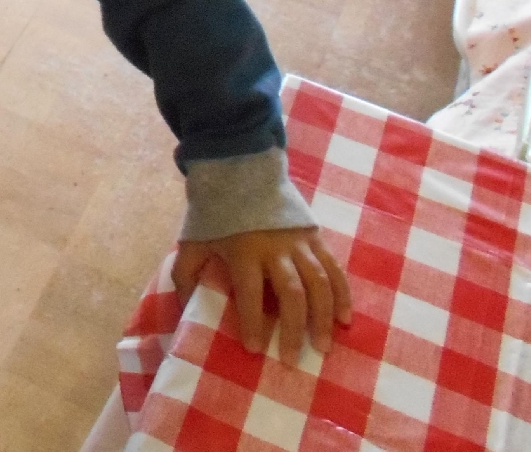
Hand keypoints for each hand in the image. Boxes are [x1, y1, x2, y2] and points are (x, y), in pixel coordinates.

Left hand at [173, 227, 353, 358]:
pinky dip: (342, 295)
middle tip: (291, 359)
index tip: (254, 349)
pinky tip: (345, 319)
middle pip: (291, 293)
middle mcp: (276, 248)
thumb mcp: (192, 240)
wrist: (240, 170)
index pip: (250, 292)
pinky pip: (334, 269)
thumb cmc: (215, 213)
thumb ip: (185, 275)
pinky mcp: (315, 236)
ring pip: (319, 283)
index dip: (253, 322)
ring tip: (323, 346)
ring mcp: (300, 242)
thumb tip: (185, 311)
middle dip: (293, 329)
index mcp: (243, 250)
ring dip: (323, 317)